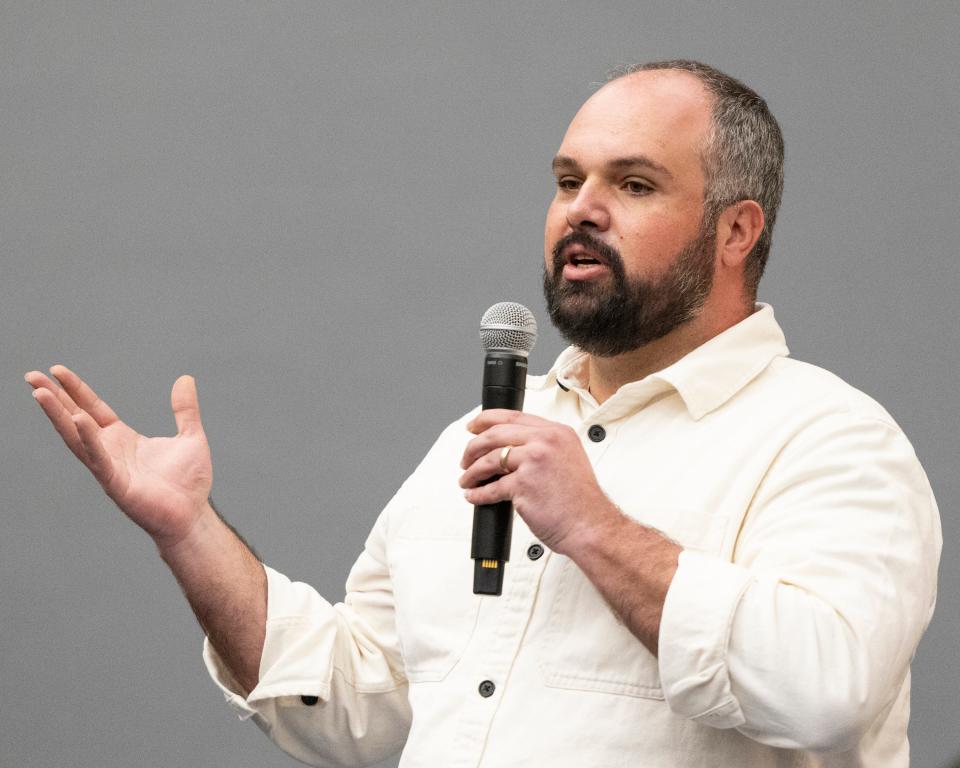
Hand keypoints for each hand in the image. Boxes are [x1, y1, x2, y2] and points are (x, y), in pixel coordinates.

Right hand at [25, 365, 213, 551]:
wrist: (193, 515)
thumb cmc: (189, 482)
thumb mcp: (190, 436)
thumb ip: (185, 409)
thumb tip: (186, 379)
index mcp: (122, 439)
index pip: (93, 408)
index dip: (75, 390)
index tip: (56, 370)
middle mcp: (109, 451)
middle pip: (75, 418)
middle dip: (53, 398)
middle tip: (31, 376)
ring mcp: (109, 467)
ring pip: (77, 437)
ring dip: (58, 415)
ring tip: (40, 393)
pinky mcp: (116, 483)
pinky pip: (98, 459)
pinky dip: (88, 439)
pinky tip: (79, 420)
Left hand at [459, 410, 615, 554]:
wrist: (591, 525)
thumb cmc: (580, 500)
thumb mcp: (567, 458)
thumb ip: (542, 447)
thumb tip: (508, 448)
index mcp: (556, 432)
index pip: (512, 416)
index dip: (486, 420)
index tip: (472, 426)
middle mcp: (545, 442)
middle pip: (495, 434)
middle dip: (473, 447)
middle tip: (465, 458)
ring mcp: (534, 461)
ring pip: (489, 460)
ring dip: (472, 471)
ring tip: (467, 479)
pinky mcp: (524, 485)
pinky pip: (492, 488)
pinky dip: (478, 493)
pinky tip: (474, 495)